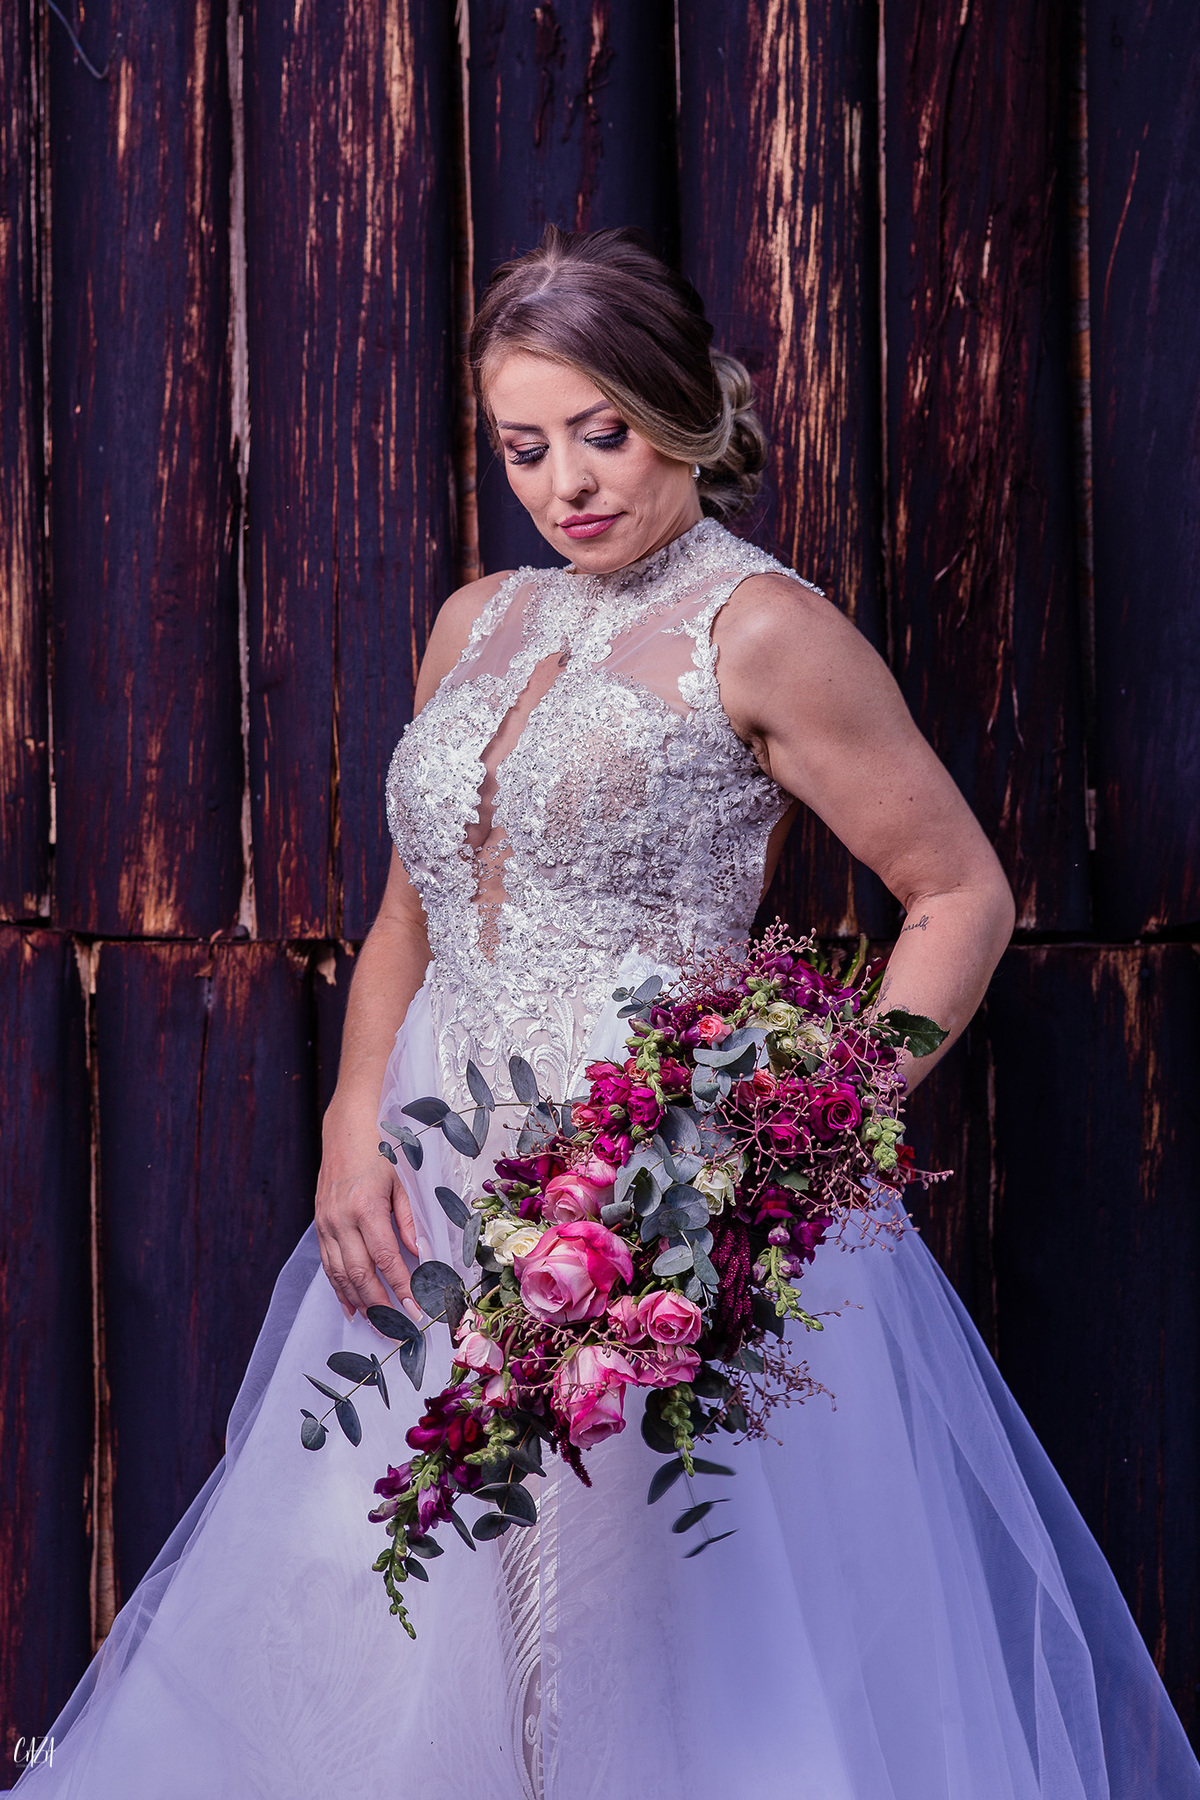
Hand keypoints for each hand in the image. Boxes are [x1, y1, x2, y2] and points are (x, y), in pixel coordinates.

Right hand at [314, 1120, 420, 1321]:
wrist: (346, 1130)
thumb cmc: (381, 1152)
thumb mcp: (404, 1181)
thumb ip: (410, 1220)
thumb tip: (421, 1254)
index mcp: (366, 1207)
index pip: (386, 1259)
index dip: (401, 1287)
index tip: (416, 1310)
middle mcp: (341, 1220)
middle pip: (361, 1275)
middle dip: (381, 1307)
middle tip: (398, 1330)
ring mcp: (327, 1225)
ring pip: (341, 1276)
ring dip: (360, 1305)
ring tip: (378, 1327)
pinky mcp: (320, 1226)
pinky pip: (328, 1266)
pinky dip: (340, 1291)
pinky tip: (351, 1309)